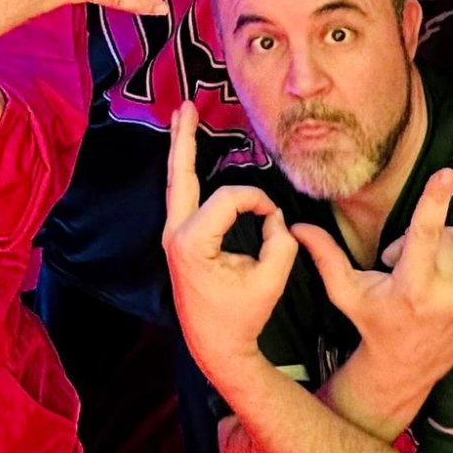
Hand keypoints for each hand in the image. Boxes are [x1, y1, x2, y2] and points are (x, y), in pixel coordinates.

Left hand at [164, 101, 299, 375]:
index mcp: (192, 242)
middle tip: (185, 105)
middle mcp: (175, 234)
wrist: (215, 346)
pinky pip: (182, 197)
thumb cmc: (242, 316)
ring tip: (182, 117)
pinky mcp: (178, 239)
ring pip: (177, 182)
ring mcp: (172, 236)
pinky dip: (186, 172)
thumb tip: (273, 216)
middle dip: (185, 138)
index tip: (275, 221)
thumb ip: (280, 242)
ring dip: (183, 149)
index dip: (259, 203)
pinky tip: (187, 154)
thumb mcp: (271, 279)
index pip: (230, 199)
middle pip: (180, 175)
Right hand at [288, 170, 452, 392]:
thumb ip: (323, 256)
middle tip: (402, 265)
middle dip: (425, 238)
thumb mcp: (345, 291)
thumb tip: (292, 227)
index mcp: (413, 289)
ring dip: (449, 245)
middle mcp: (450, 295)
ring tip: (428, 268)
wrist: (404, 367)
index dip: (435, 203)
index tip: (446, 174)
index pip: (427, 237)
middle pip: (449, 234)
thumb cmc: (372, 322)